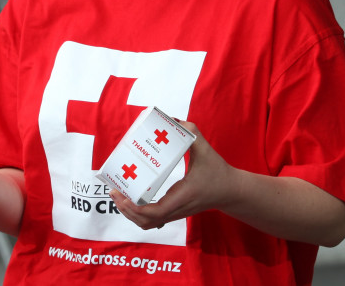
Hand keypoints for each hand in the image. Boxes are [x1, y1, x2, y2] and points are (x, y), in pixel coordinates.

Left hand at [109, 121, 233, 229]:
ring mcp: (175, 213)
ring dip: (130, 214)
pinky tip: (130, 201)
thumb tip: (173, 119)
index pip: (157, 212)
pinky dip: (138, 215)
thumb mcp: (206, 150)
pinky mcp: (174, 213)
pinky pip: (152, 221)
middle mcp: (177, 208)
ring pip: (147, 224)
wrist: (231, 192)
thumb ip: (192, 133)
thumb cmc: (218, 172)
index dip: (136, 208)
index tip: (123, 196)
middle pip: (146, 221)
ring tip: (118, 197)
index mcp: (183, 195)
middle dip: (126, 210)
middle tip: (114, 191)